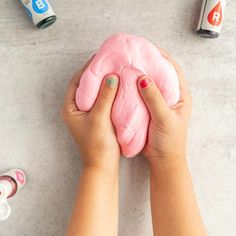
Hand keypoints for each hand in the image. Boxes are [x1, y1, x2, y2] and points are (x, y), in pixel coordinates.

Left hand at [61, 56, 120, 169]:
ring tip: (115, 72)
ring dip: (104, 83)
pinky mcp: (97, 118)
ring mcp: (87, 113)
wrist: (103, 166)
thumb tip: (111, 76)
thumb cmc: (97, 145)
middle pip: (86, 86)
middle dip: (97, 74)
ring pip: (95, 93)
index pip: (77, 82)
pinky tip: (119, 88)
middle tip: (109, 62)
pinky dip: (109, 93)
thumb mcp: (99, 118)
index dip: (88, 69)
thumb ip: (104, 97)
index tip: (100, 58)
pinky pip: (102, 100)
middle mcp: (77, 109)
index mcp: (70, 108)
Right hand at [137, 48, 191, 165]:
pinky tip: (125, 84)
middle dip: (149, 64)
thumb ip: (154, 99)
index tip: (148, 47)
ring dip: (140, 76)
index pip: (173, 70)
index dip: (162, 57)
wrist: (162, 159)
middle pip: (160, 75)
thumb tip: (143, 78)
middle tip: (135, 55)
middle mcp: (170, 97)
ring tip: (128, 66)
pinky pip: (142, 95)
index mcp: (180, 96)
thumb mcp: (164, 118)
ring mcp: (159, 103)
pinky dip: (134, 89)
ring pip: (150, 85)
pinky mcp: (149, 110)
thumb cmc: (169, 140)